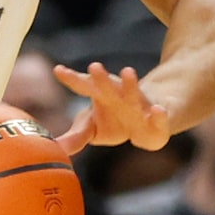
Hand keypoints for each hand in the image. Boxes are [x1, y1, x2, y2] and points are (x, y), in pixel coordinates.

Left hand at [53, 60, 170, 153]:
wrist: (151, 116)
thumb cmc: (115, 120)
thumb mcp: (92, 129)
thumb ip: (76, 136)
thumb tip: (54, 148)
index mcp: (100, 95)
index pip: (83, 85)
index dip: (71, 78)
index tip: (58, 70)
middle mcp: (119, 95)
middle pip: (108, 86)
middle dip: (101, 78)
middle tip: (94, 66)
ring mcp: (139, 104)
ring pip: (134, 95)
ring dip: (130, 84)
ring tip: (128, 71)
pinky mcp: (158, 118)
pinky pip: (160, 118)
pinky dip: (158, 115)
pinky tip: (157, 110)